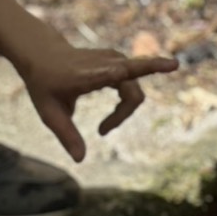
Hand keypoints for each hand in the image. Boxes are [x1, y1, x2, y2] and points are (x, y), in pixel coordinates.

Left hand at [17, 40, 177, 161]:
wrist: (42, 55)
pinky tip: (112, 116)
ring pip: (135, 92)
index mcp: (91, 74)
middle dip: (121, 116)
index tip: (173, 64)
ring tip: (104, 127)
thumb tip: (80, 159)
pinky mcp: (119, 61)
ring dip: (122, 112)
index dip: (148, 68)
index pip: (122, 71)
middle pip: (133, 95)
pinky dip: (124, 104)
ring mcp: (115, 59)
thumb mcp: (49, 113)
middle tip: (101, 132)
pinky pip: (132, 86)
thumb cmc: (45, 84)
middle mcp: (108, 63)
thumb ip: (66, 135)